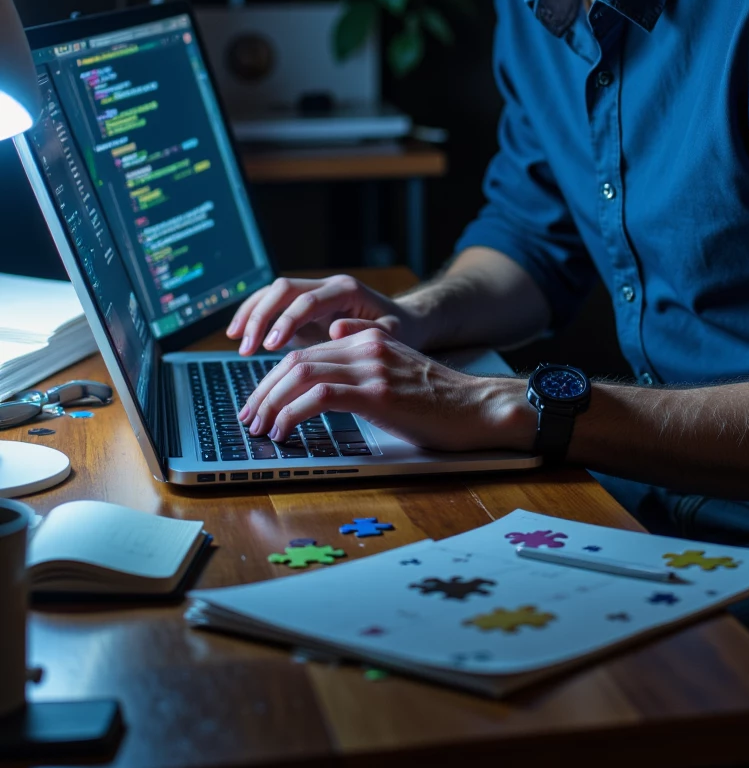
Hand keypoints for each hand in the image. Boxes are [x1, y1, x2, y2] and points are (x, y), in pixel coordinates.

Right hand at [226, 274, 417, 355]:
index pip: (308, 300)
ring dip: (252, 313)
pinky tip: (239, 335)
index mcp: (347, 290)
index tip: (270, 345)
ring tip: (237, 341)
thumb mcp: (392, 334)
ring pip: (274, 291)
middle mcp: (327, 286)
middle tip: (248, 347)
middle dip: (262, 316)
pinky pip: (273, 302)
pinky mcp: (304, 305)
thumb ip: (366, 330)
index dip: (287, 321)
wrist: (404, 321)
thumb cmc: (400, 330)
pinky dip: (254, 315)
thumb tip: (335, 329)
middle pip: (285, 289)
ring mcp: (314, 292)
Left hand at [236, 331, 534, 452]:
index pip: (305, 352)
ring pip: (300, 375)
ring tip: (260, 428)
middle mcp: (366, 346)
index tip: (259, 403)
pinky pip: (319, 397)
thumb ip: (365, 351)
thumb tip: (331, 336)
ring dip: (271, 403)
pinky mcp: (378, 393)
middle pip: (295, 361)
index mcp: (368, 340)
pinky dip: (292, 414)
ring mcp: (371, 368)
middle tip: (249, 418)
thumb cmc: (440, 399)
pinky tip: (284, 432)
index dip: (273, 378)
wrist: (479, 408)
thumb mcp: (398, 366)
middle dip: (263, 391)